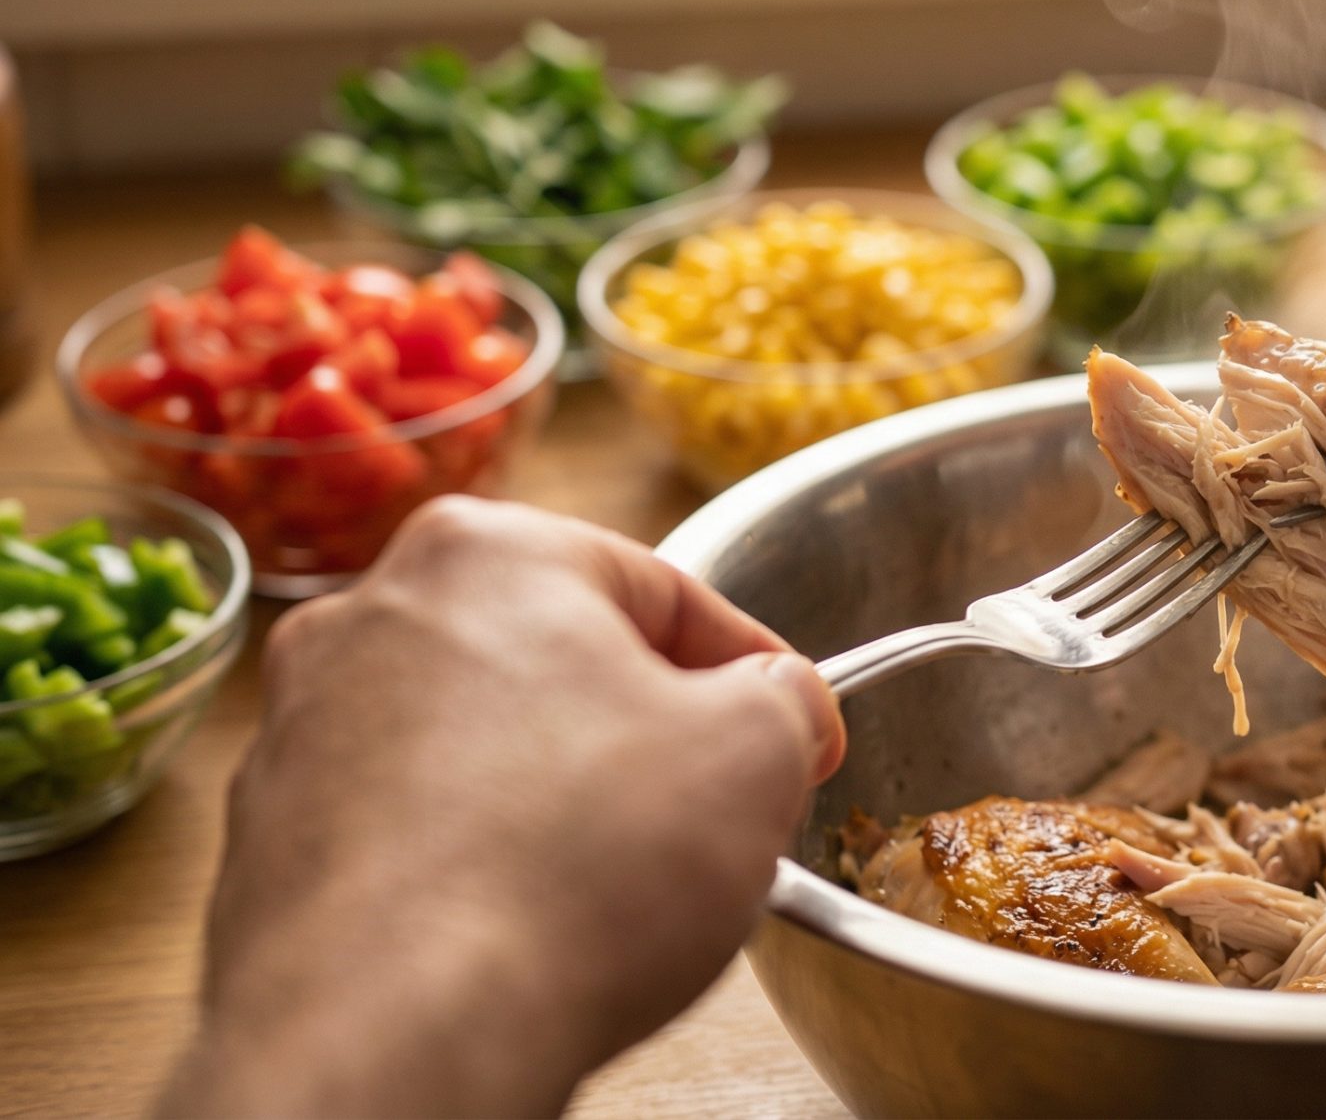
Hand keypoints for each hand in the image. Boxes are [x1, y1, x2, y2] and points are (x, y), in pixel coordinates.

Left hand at [162, 498, 844, 1118]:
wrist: (395, 1036)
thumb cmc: (571, 871)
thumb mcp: (758, 753)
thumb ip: (784, 698)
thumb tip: (772, 704)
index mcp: (488, 552)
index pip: (667, 593)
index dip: (755, 675)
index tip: (796, 735)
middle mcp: (368, 616)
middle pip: (560, 661)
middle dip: (643, 732)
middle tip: (714, 812)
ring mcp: (300, 732)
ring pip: (480, 746)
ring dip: (555, 798)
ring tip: (617, 888)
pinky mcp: (265, 844)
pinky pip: (410, 834)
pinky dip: (472, 868)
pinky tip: (524, 930)